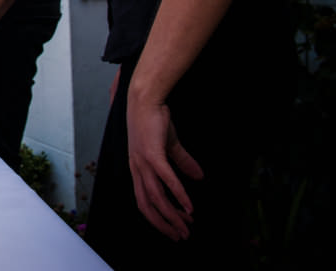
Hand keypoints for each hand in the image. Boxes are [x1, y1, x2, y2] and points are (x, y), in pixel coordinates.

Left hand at [126, 92, 202, 240]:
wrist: (146, 99)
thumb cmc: (154, 120)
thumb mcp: (169, 145)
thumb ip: (182, 162)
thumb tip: (199, 177)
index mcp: (137, 168)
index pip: (143, 201)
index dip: (157, 218)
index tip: (172, 229)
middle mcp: (137, 169)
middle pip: (147, 205)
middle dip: (164, 224)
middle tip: (181, 236)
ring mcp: (143, 162)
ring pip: (156, 198)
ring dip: (172, 215)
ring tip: (187, 226)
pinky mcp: (153, 154)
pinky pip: (166, 180)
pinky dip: (178, 195)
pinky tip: (189, 207)